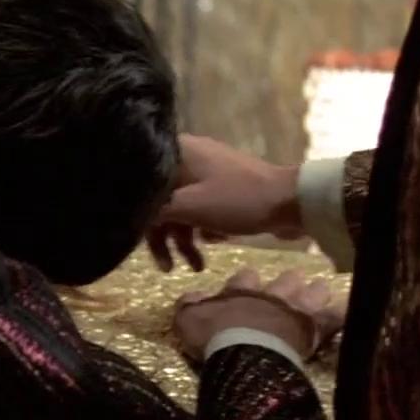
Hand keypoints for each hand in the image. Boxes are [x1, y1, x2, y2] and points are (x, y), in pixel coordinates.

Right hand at [147, 134, 302, 271]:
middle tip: (166, 268)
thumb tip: (127, 216)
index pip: (142, 182)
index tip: (135, 238)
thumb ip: (154, 212)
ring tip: (195, 267)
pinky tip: (211, 246)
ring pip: (182, 207)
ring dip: (185, 239)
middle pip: (160, 200)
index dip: (135, 211)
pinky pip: (201, 208)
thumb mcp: (188, 207)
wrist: (292, 202)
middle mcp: (189, 156)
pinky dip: (202, 228)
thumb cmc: (237, 200)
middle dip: (165, 237)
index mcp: (177, 152)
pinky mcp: (225, 187)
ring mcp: (209, 171)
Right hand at [172, 269, 344, 361]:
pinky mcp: (312, 327)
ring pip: (313, 292)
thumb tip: (191, 296)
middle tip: (292, 284)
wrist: (244, 352)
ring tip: (321, 291)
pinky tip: (349, 310)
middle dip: (289, 281)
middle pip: (285, 280)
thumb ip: (188, 304)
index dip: (246, 280)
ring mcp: (295, 309)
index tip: (247, 282)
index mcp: (240, 291)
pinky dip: (342, 314)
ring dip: (316, 293)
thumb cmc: (213, 337)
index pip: (244, 276)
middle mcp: (271, 294)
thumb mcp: (187, 319)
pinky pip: (335, 317)